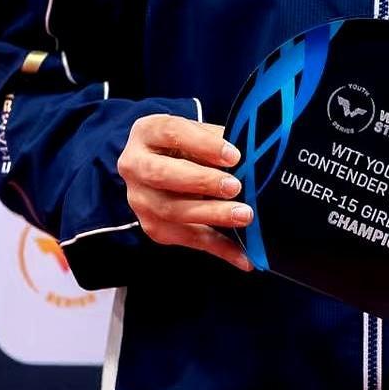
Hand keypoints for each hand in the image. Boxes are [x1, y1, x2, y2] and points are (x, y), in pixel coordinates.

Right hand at [118, 112, 254, 272]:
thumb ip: (219, 140)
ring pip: (172, 211)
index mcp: (147, 132)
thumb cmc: (185, 144)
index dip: (203, 144)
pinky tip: (244, 257)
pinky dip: (220, 248)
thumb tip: (254, 153)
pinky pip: (189, 239)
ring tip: (243, 215)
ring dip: (211, 215)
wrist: (161, 164)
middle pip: (163, 174)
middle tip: (235, 187)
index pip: (172, 133)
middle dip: (202, 181)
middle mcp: (135, 166)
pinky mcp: (153, 227)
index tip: (234, 155)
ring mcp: (140, 200)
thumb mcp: (198, 133)